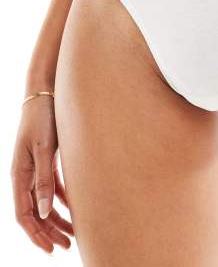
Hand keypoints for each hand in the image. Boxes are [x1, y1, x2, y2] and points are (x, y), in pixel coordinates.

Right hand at [11, 95, 73, 253]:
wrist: (46, 92)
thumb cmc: (43, 118)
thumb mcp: (44, 149)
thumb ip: (44, 179)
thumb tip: (43, 212)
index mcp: (19, 174)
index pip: (24, 215)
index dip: (36, 234)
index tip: (50, 249)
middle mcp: (24, 174)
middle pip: (34, 212)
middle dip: (49, 232)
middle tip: (67, 246)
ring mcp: (35, 167)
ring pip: (43, 201)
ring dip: (57, 218)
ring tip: (73, 233)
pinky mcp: (46, 159)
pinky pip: (52, 186)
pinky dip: (62, 199)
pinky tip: (75, 208)